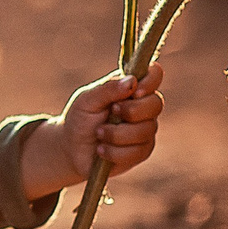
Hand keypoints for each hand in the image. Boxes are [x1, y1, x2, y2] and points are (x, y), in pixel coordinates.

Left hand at [25, 63, 165, 197]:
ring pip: (146, 130)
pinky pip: (138, 152)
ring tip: (98, 133)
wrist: (71, 149)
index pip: (154, 75)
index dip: (150, 81)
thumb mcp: (87, 100)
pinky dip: (114, 151)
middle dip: (132, 110)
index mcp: (130, 88)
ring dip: (117, 134)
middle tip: (111, 112)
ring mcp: (145, 130)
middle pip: (156, 104)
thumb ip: (108, 89)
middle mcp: (142, 107)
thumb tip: (132, 80)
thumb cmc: (80, 119)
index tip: (135, 91)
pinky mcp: (141, 152)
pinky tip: (101, 149)